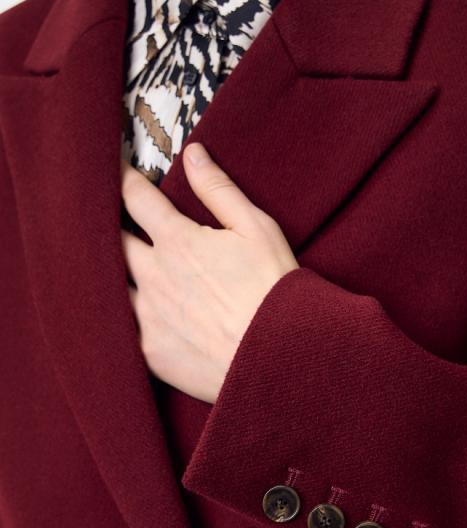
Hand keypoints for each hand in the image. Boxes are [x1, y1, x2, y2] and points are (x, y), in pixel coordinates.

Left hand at [120, 142, 298, 403]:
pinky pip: (121, 329)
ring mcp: (147, 317)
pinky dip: (121, 316)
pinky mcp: (150, 353)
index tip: (115, 169)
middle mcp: (153, 276)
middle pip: (112, 240)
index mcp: (178, 241)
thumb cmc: (275, 290)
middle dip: (109, 225)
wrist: (280, 358)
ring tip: (116, 268)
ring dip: (112, 272)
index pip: (136, 198)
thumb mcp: (257, 229)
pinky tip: (127, 314)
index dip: (123, 179)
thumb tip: (192, 152)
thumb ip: (219, 190)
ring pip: (109, 285)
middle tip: (108, 218)